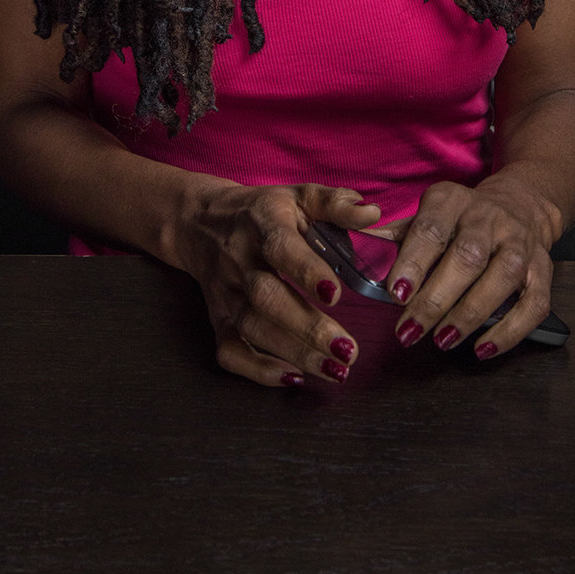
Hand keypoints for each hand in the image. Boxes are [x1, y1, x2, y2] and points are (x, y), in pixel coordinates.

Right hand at [179, 182, 381, 387]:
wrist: (202, 220)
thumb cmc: (265, 210)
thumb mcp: (300, 195)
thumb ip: (336, 204)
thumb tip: (372, 214)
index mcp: (263, 222)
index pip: (281, 247)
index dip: (306, 270)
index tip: (335, 293)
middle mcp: (238, 258)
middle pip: (266, 297)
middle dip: (307, 327)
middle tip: (347, 349)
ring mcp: (226, 291)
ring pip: (252, 327)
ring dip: (294, 353)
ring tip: (335, 370)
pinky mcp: (218, 317)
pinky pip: (230, 350)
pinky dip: (257, 370)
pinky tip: (294, 378)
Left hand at [379, 176, 558, 357]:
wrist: (521, 203)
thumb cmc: (462, 218)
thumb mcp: (429, 214)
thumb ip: (397, 236)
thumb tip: (356, 247)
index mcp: (452, 200)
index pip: (431, 229)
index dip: (413, 262)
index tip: (397, 293)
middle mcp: (489, 218)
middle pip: (466, 256)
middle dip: (436, 298)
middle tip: (410, 329)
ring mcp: (520, 242)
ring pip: (502, 275)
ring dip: (471, 312)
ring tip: (443, 339)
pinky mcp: (543, 269)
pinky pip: (534, 303)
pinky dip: (511, 330)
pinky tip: (484, 348)